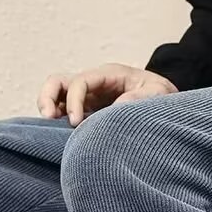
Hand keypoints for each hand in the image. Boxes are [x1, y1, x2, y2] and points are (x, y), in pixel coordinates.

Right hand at [37, 62, 176, 125]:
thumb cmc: (160, 95)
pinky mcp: (86, 112)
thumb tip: (115, 108)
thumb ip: (138, 99)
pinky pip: (63, 113)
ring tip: (49, 128)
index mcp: (108, 75)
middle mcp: (93, 84)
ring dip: (48, 109)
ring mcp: (87, 98)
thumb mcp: (157, 93)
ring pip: (56, 96)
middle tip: (48, 119)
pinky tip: (59, 136)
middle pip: (58, 82)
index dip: (73, 101)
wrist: (163, 102)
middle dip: (47, 97)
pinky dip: (56, 122)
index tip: (75, 123)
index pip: (80, 82)